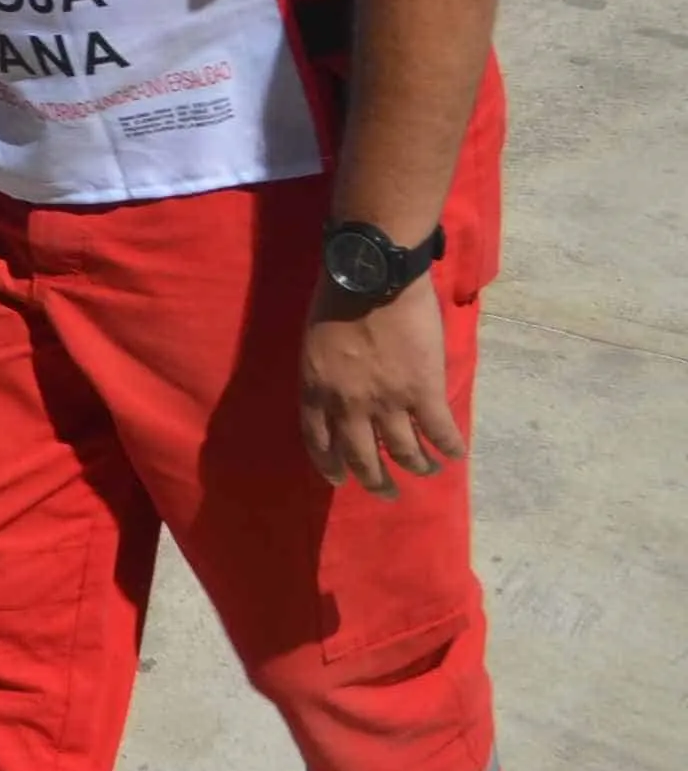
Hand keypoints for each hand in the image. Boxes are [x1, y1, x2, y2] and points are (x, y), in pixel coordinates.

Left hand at [301, 276, 463, 495]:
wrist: (371, 277)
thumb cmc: (336, 299)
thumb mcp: (313, 343)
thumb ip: (325, 374)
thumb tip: (338, 393)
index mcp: (316, 389)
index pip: (318, 440)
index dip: (328, 464)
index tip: (338, 478)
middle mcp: (349, 404)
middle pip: (361, 456)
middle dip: (375, 481)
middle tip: (386, 493)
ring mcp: (387, 400)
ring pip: (404, 451)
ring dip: (417, 466)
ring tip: (425, 472)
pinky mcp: (423, 391)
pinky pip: (439, 431)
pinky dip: (449, 447)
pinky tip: (455, 454)